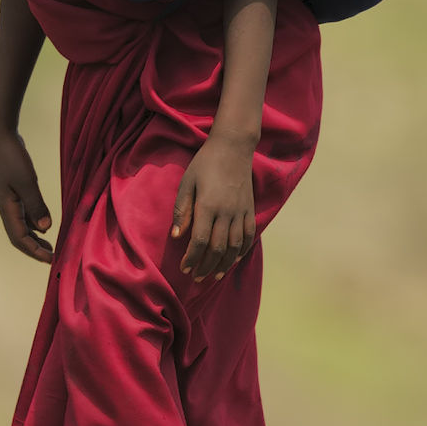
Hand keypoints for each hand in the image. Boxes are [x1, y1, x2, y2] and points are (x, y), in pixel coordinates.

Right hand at [0, 126, 53, 263]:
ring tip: (50, 245)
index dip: (35, 251)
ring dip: (35, 238)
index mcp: (6, 208)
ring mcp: (9, 200)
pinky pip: (24, 214)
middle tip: (52, 257)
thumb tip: (46, 228)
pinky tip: (44, 223)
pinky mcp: (14, 192)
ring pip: (21, 226)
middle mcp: (6, 208)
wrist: (1, 136)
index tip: (51, 259)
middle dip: (34, 249)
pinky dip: (34, 222)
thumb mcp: (27, 181)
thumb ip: (36, 204)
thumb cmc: (12, 158)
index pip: (20, 238)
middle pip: (18, 236)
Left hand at [172, 132, 255, 280]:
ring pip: (235, 246)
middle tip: (196, 277)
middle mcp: (227, 212)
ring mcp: (241, 211)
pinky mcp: (250, 209)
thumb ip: (182, 210)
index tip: (184, 268)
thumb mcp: (187, 183)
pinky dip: (241, 251)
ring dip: (224, 264)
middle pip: (218, 248)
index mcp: (208, 205)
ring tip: (213, 275)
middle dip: (206, 266)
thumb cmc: (204, 163)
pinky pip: (248, 236)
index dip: (192, 258)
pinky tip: (233, 260)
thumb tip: (176, 236)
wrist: (233, 147)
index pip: (200, 241)